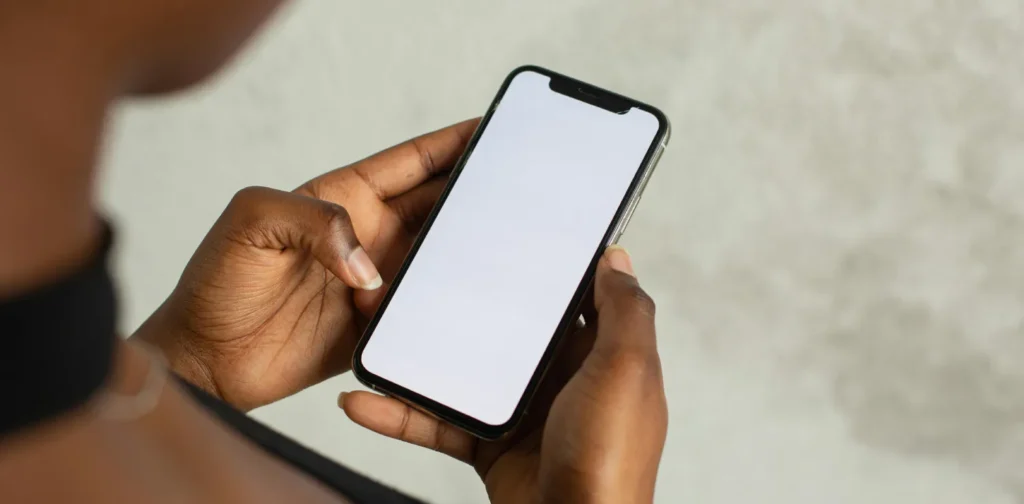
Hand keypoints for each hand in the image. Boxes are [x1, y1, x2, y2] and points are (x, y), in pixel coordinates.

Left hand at [133, 120, 477, 410]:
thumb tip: (369, 266)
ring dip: (467, 253)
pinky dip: (447, 306)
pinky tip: (473, 303)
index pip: (412, 162)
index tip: (495, 130)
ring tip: (508, 246)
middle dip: (477, 195)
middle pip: (437, 206)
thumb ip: (313, 221)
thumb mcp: (252, 223)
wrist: (206, 362)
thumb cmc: (216, 285)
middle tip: (520, 190)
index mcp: (343, 197)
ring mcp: (375, 280)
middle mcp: (366, 235)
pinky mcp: (378, 326)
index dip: (454, 144)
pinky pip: (423, 310)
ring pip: (439, 258)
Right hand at [340, 246, 667, 503]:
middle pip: (508, 327)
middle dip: (468, 302)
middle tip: (424, 272)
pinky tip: (364, 401)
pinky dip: (400, 414)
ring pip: (464, 371)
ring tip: (380, 331)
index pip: (573, 296)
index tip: (506, 233)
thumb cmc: (611, 460)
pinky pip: (439, 421)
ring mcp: (522, 412)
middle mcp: (562, 377)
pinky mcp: (489, 445)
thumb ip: (624, 311)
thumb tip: (615, 257)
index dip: (545, 265)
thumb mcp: (627, 371)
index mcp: (600, 353)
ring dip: (421, 357)